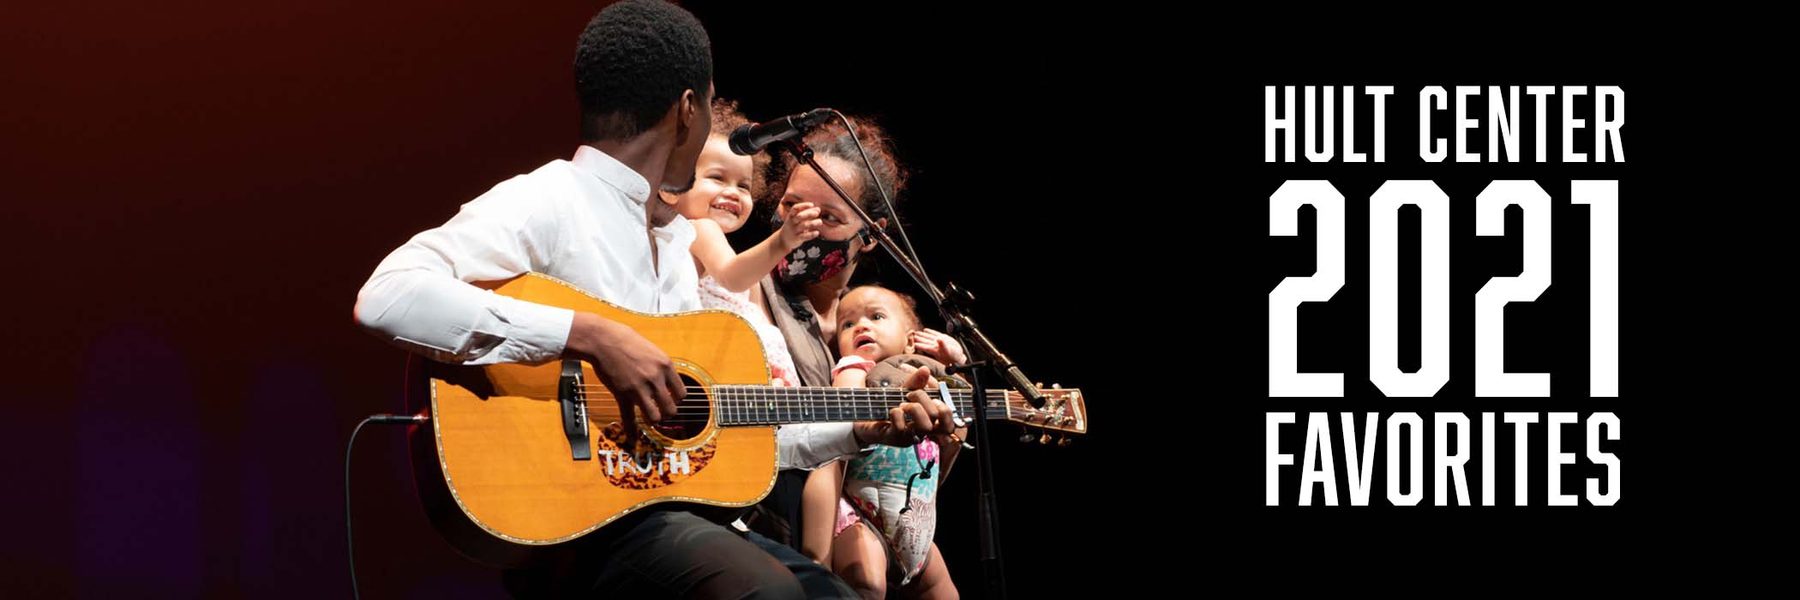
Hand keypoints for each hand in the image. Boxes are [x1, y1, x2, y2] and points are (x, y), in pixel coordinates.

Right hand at [564, 312, 683, 434]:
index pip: (682, 393)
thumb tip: (667, 378)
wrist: (602, 339)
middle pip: (671, 408)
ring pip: (655, 417)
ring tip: (651, 418)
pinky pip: (629, 418)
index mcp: (665, 365)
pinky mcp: (623, 394)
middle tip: (662, 411)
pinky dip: (631, 430)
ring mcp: (639, 388)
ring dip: (654, 420)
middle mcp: (655, 378)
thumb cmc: (625, 339)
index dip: (677, 400)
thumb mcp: (652, 349)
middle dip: (667, 413)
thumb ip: (661, 365)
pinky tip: (632, 437)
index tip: (671, 400)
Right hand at [775, 202, 822, 251]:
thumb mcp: (797, 219)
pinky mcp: (797, 238)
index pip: (795, 208)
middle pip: (799, 216)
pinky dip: (811, 234)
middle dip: (808, 214)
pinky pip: (804, 236)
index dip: (803, 205)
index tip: (812, 205)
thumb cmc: (793, 226)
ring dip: (813, 223)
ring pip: (803, 226)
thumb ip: (807, 213)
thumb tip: (818, 209)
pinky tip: (817, 232)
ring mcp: (794, 230)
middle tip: (817, 213)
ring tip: (820, 222)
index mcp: (791, 215)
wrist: (783, 240)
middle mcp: (792, 222)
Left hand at [852, 368, 956, 446]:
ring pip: (925, 427)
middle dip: (924, 400)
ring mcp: (909, 437)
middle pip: (937, 419)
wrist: (864, 416)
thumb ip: (916, 382)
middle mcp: (922, 432)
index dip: (945, 409)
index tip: (932, 397)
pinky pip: (901, 428)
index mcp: (928, 422)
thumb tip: (925, 370)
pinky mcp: (894, 438)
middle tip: (910, 395)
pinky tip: (892, 410)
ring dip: (914, 409)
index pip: (949, 423)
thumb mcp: (904, 391)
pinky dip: (897, 414)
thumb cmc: (888, 405)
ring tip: (902, 404)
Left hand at [909, 328, 966, 364]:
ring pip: (928, 338)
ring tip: (916, 332)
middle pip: (925, 341)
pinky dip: (930, 332)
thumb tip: (938, 339)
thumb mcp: (949, 351)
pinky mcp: (943, 339)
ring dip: (922, 335)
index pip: (925, 347)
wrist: (959, 358)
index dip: (919, 345)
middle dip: (918, 339)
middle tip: (912, 335)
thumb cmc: (954, 357)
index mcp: (935, 350)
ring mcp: (938, 342)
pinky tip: (926, 330)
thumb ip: (943, 345)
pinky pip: (934, 334)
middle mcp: (935, 346)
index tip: (913, 343)